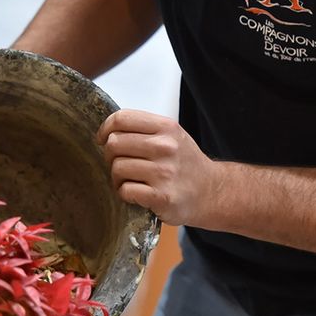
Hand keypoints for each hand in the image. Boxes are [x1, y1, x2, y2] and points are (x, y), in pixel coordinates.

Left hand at [97, 110, 219, 225]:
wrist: (212, 192)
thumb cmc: (185, 164)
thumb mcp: (172, 136)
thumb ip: (144, 129)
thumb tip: (108, 131)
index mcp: (166, 127)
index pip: (121, 118)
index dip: (105, 129)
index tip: (103, 139)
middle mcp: (166, 147)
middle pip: (114, 143)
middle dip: (110, 156)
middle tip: (121, 164)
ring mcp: (164, 172)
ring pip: (117, 168)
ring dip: (117, 178)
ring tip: (130, 181)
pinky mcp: (161, 196)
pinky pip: (125, 190)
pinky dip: (125, 194)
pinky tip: (136, 194)